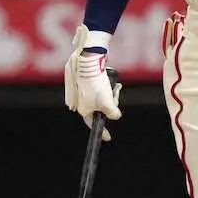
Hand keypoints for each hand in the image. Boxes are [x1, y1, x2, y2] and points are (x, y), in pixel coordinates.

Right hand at [64, 24, 121, 140]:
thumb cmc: (95, 81)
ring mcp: (84, 91)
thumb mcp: (106, 100)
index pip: (92, 123)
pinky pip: (102, 89)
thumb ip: (112, 112)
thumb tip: (116, 116)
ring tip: (115, 87)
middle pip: (100, 109)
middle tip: (115, 96)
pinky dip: (109, 87)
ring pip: (103, 98)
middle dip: (111, 104)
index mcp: (82, 108)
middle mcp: (81, 100)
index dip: (101, 131)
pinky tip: (114, 83)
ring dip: (111, 94)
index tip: (108, 138)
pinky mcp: (89, 82)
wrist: (89, 59)